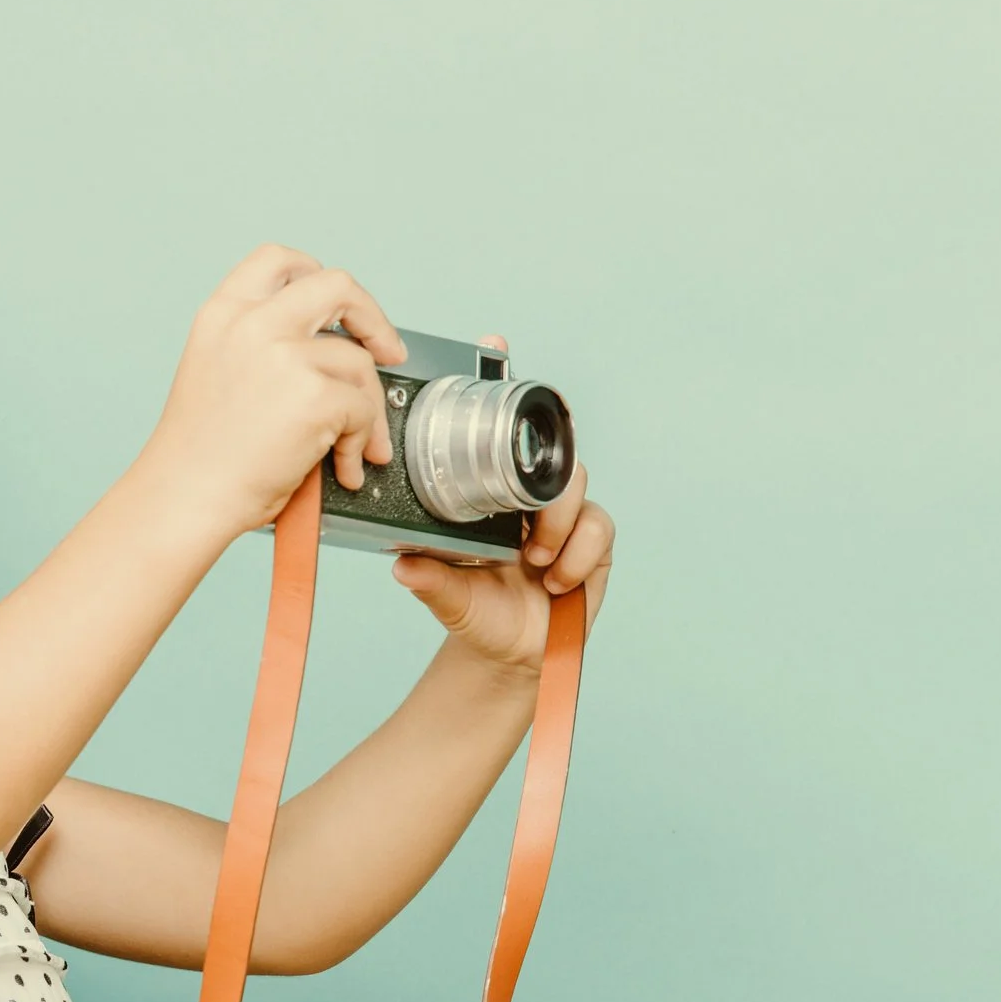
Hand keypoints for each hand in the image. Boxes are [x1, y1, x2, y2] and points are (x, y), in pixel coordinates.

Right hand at [142, 243, 408, 540]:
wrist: (185, 497)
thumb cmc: (198, 454)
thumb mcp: (215, 371)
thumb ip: (259, 344)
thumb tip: (329, 351)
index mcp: (222, 314)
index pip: (279, 260)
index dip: (316, 276)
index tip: (336, 307)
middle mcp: (253, 323)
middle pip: (337, 285)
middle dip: (373, 318)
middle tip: (386, 350)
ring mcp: (285, 355)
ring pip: (359, 362)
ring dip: (367, 408)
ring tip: (352, 446)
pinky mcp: (315, 396)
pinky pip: (363, 409)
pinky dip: (360, 441)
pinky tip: (341, 466)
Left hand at [389, 334, 615, 677]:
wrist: (509, 655)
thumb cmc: (474, 609)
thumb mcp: (443, 593)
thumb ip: (428, 579)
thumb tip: (402, 564)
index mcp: (489, 492)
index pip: (498, 432)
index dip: (503, 386)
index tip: (494, 346)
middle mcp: (528, 494)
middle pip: (550, 451)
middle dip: (544, 469)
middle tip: (526, 512)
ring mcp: (564, 515)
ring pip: (575, 486)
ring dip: (555, 523)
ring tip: (532, 559)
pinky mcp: (595, 542)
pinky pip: (598, 528)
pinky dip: (577, 554)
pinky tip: (553, 579)